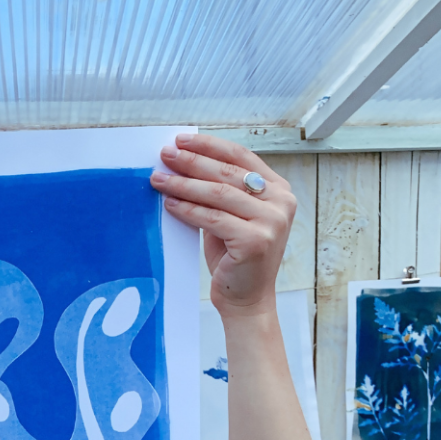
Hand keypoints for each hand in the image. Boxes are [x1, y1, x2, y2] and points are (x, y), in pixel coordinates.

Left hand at [150, 133, 295, 311]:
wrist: (246, 299)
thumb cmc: (235, 258)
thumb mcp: (232, 217)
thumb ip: (221, 192)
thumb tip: (184, 165)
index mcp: (278, 189)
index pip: (241, 157)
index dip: (210, 146)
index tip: (182, 140)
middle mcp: (281, 201)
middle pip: (228, 173)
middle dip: (192, 162)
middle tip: (165, 155)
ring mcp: (271, 221)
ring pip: (219, 194)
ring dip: (185, 184)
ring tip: (159, 179)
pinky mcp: (256, 240)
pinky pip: (213, 219)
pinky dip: (188, 210)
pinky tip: (170, 203)